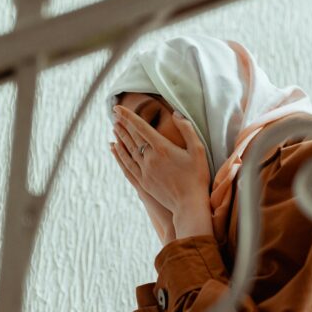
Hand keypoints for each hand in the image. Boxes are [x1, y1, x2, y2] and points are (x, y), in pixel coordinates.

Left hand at [111, 105, 211, 238]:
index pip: (141, 127)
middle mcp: (150, 158)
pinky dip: (119, 156)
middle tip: (114, 114)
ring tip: (114, 128)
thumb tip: (176, 113)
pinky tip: (114, 149)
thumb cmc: (197, 176)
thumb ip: (187, 129)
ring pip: (128, 151)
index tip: (117, 107)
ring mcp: (144, 171)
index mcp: (162, 148)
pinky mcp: (143, 182)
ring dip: (120, 138)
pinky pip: (127, 166)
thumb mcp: (198, 150)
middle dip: (123, 124)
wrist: (189, 204)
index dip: (128, 116)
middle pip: (132, 138)